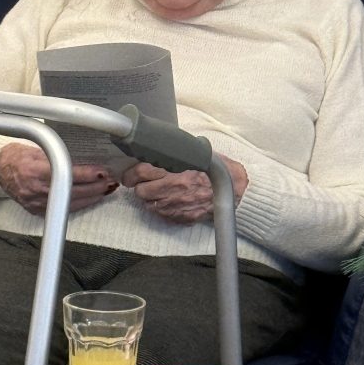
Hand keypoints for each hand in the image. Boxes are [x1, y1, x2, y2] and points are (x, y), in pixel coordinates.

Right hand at [0, 143, 117, 216]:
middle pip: (73, 192)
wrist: (2, 171)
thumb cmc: (20, 157)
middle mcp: (35, 189)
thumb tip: (86, 158)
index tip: (102, 171)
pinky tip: (92, 197)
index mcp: (33, 170)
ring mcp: (37, 203)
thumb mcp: (37, 149)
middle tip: (111, 179)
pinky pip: (65, 210)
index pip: (66, 174)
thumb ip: (58, 155)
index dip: (86, 174)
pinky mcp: (39, 211)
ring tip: (106, 188)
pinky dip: (81, 203)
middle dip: (95, 186)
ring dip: (92, 196)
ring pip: (72, 203)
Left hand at [121, 154, 248, 225]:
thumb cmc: (215, 168)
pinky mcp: (181, 216)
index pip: (140, 171)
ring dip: (149, 198)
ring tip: (156, 191)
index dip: (130, 174)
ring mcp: (176, 204)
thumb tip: (154, 147)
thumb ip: (174, 152)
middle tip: (139, 183)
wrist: (234, 188)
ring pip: (148, 204)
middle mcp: (172, 187)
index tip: (129, 174)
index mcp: (174, 168)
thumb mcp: (194, 152)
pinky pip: (161, 214)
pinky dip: (160, 208)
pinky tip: (167, 200)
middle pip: (140, 190)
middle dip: (138, 186)